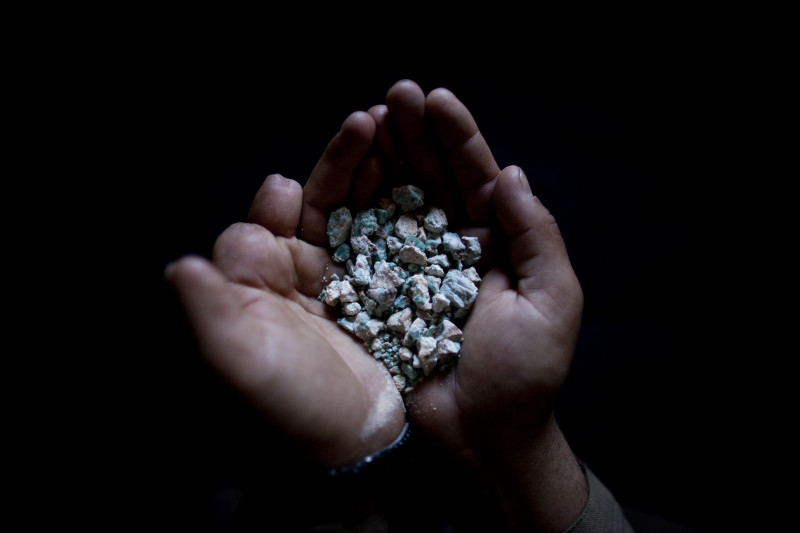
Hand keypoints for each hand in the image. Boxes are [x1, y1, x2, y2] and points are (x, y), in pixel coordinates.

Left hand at [163, 111, 405, 467]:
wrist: (355, 449)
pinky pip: (392, 236)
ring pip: (357, 212)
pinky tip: (417, 178)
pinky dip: (402, 205)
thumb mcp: (237, 363)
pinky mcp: (386, 287)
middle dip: (339, 165)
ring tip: (395, 131)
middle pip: (317, 206)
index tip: (291, 192)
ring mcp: (346, 278)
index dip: (277, 203)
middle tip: (366, 122)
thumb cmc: (291, 409)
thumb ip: (208, 311)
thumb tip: (181, 265)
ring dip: (373, 172)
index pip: (262, 228)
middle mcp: (298, 275)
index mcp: (259, 285)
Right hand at [376, 80, 586, 530]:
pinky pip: (363, 244)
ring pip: (394, 202)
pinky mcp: (379, 293)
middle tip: (395, 94)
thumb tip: (511, 175)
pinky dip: (353, 208)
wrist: (482, 438)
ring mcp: (411, 269)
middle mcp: (452, 249)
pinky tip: (344, 176)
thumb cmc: (524, 375)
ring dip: (381, 160)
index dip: (458, 137)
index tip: (436, 99)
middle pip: (431, 180)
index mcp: (496, 245)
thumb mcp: (551, 301)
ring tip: (368, 118)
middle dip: (415, 136)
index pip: (477, 179)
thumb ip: (536, 235)